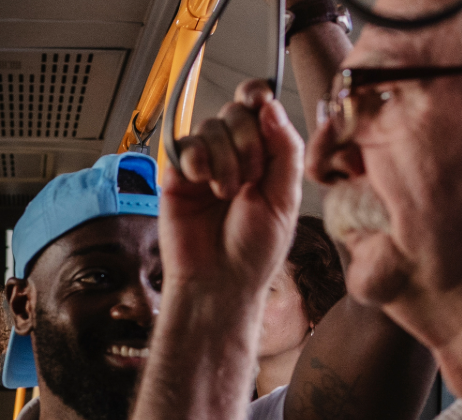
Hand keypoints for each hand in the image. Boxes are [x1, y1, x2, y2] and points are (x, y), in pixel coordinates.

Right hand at [163, 79, 304, 297]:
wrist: (220, 281)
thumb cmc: (254, 250)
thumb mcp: (285, 197)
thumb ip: (284, 148)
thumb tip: (269, 106)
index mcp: (264, 156)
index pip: (259, 108)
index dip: (257, 95)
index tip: (259, 101)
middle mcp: (233, 155)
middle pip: (235, 113)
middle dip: (247, 142)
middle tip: (250, 179)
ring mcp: (203, 164)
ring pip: (210, 128)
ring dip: (224, 160)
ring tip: (226, 194)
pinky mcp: (176, 176)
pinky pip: (184, 146)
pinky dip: (197, 161)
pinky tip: (202, 184)